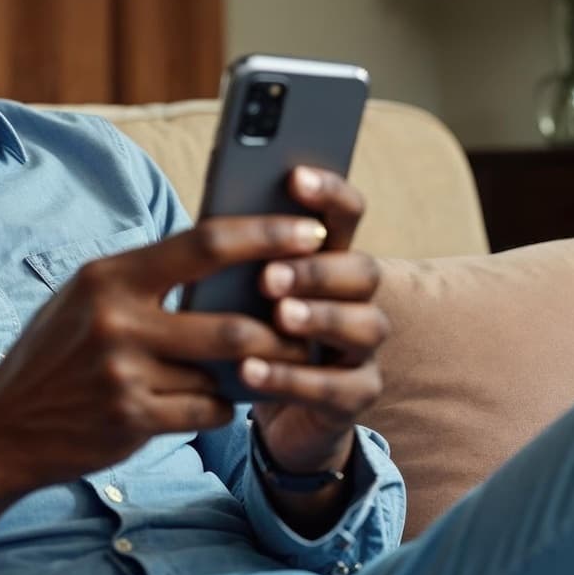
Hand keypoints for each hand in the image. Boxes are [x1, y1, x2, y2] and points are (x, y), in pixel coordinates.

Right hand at [0, 214, 327, 496]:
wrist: (2, 426)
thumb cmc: (57, 353)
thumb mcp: (88, 297)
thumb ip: (147, 278)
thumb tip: (223, 251)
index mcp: (110, 276)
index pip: (204, 243)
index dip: (265, 236)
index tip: (310, 232)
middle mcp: (116, 320)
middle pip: (229, 320)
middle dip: (281, 325)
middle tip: (312, 320)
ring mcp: (123, 373)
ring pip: (226, 372)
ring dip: (262, 370)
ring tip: (281, 362)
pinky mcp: (132, 419)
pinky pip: (207, 411)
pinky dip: (222, 406)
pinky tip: (216, 402)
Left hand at [244, 167, 388, 479]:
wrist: (253, 397)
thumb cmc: (242, 323)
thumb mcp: (233, 286)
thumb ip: (234, 256)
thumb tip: (207, 221)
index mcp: (327, 256)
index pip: (346, 213)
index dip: (328, 192)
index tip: (294, 177)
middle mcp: (356, 297)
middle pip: (363, 270)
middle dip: (317, 270)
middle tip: (270, 276)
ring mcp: (363, 348)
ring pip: (366, 325)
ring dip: (321, 319)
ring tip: (278, 316)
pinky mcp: (356, 396)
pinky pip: (336, 388)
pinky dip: (292, 379)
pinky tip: (251, 371)